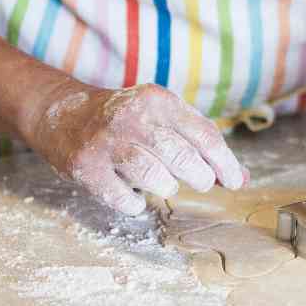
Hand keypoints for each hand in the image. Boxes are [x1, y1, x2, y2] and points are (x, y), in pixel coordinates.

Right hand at [30, 82, 245, 215]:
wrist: (64, 114)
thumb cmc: (126, 121)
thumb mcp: (164, 118)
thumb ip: (201, 144)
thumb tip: (241, 179)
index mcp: (158, 101)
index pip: (204, 136)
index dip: (225, 164)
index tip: (234, 182)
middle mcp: (132, 118)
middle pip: (182, 158)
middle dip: (199, 177)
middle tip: (199, 182)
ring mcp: (107, 143)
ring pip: (154, 177)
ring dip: (166, 187)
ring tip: (164, 183)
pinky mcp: (86, 167)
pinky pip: (123, 199)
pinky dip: (134, 204)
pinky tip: (133, 195)